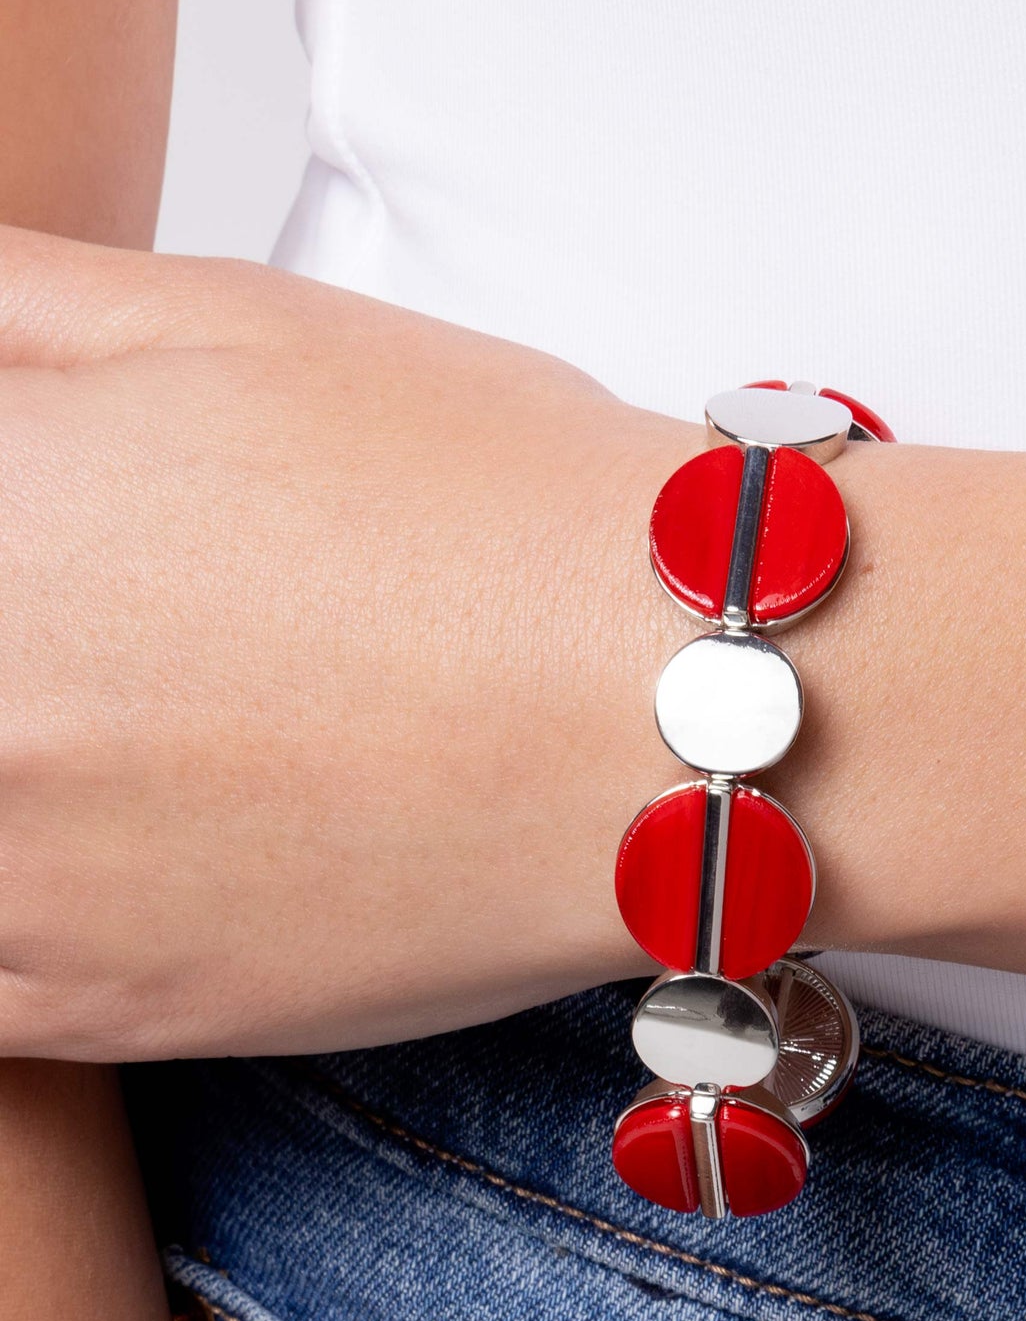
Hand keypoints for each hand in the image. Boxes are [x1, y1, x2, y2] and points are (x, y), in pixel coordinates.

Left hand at [0, 226, 700, 1056]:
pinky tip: (95, 841)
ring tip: (129, 725)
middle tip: (121, 636)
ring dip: (23, 757)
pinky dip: (17, 900)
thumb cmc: (492, 516)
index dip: (17, 531)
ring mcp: (17, 886)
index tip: (54, 546)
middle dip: (32, 639)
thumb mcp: (222, 320)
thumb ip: (10, 308)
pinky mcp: (102, 1012)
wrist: (665, 706)